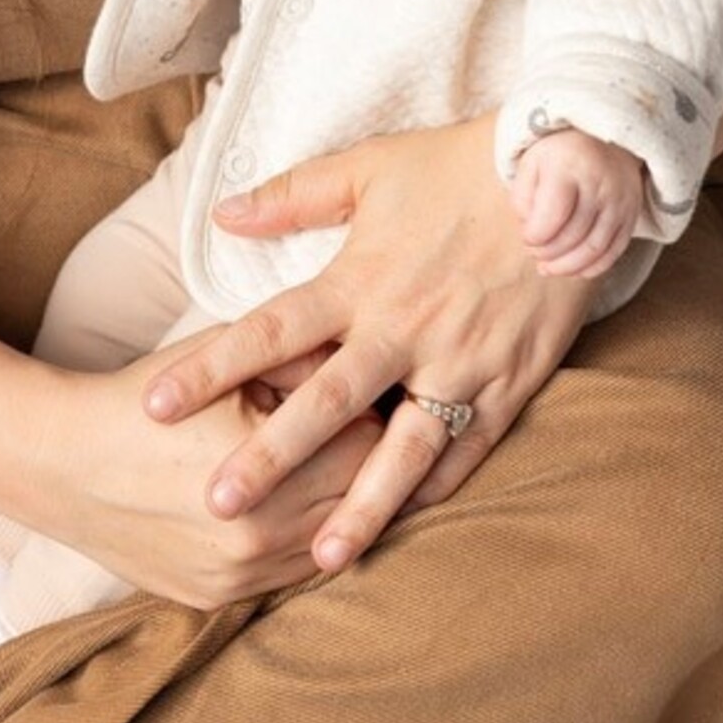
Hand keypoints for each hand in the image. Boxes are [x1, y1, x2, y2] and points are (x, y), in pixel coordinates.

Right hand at [28, 339, 383, 610]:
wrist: (60, 462)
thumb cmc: (146, 400)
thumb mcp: (226, 360)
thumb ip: (302, 361)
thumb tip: (363, 363)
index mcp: (269, 475)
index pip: (369, 449)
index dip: (369, 416)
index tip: (365, 394)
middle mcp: (260, 540)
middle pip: (359, 504)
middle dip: (363, 465)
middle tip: (363, 430)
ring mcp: (238, 580)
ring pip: (331, 547)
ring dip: (338, 510)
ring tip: (333, 468)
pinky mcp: (216, 601)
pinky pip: (288, 575)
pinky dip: (300, 542)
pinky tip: (293, 505)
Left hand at [141, 118, 591, 574]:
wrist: (566, 175)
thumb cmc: (457, 167)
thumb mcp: (368, 165)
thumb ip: (292, 196)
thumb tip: (222, 212)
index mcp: (360, 278)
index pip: (269, 332)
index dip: (209, 369)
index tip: (155, 405)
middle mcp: (404, 328)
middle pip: (324, 405)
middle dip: (269, 458)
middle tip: (216, 504)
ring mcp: (459, 362)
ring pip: (401, 449)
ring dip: (360, 505)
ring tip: (319, 557)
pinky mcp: (508, 382)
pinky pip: (468, 449)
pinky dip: (434, 491)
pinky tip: (402, 526)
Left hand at [510, 128, 641, 279]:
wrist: (604, 138)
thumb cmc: (560, 154)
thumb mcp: (532, 163)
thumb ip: (522, 197)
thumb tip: (529, 230)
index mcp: (569, 165)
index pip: (552, 215)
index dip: (534, 236)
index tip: (526, 237)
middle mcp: (600, 184)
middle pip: (573, 236)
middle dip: (548, 254)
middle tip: (535, 253)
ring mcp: (620, 201)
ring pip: (594, 250)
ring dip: (567, 267)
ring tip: (548, 267)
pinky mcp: (631, 216)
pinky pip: (614, 252)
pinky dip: (592, 268)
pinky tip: (573, 269)